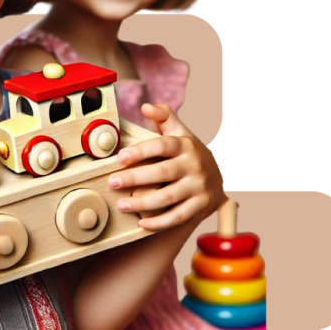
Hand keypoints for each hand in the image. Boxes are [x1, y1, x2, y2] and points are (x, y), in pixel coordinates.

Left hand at [108, 104, 226, 230]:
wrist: (218, 175)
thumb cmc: (188, 151)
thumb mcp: (179, 131)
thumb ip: (163, 116)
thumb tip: (145, 107)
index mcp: (185, 145)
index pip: (162, 146)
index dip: (140, 151)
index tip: (119, 158)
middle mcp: (194, 166)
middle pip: (162, 172)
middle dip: (135, 178)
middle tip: (112, 182)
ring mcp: (198, 187)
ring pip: (168, 197)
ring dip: (142, 203)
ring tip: (121, 204)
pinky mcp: (200, 206)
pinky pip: (178, 217)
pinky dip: (159, 222)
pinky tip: (141, 223)